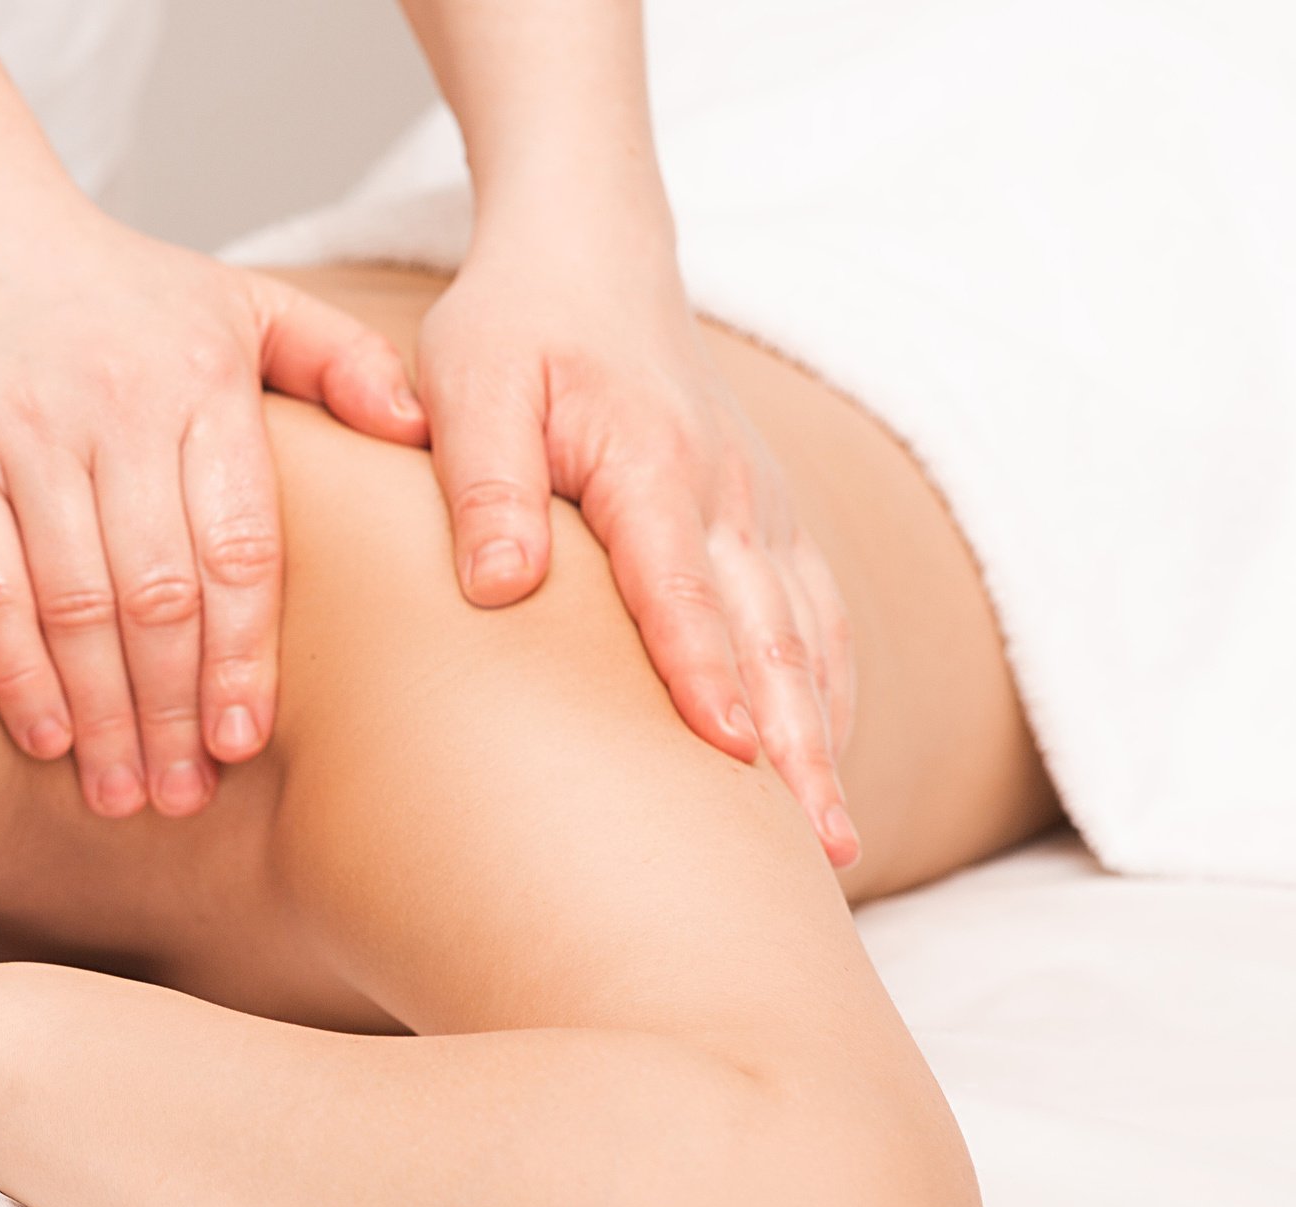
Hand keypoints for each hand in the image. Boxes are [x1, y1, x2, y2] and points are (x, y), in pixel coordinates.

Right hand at [0, 198, 426, 818]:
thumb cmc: (112, 281)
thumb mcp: (238, 298)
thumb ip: (336, 362)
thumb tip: (423, 436)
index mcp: (201, 384)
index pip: (238, 544)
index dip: (243, 652)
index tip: (246, 739)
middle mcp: (116, 412)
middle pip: (157, 592)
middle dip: (173, 708)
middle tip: (186, 797)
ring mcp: (24, 438)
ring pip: (74, 603)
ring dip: (102, 713)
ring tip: (123, 793)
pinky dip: (17, 670)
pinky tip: (47, 737)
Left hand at [414, 241, 859, 865]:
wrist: (592, 254)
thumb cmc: (513, 327)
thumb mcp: (469, 382)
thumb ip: (485, 480)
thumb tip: (501, 583)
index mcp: (651, 463)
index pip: (683, 585)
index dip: (706, 671)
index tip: (731, 752)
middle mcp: (728, 492)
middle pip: (772, 635)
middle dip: (799, 747)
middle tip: (816, 857)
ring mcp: (761, 508)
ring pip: (809, 638)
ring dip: (826, 738)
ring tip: (834, 850)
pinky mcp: (767, 521)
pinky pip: (815, 618)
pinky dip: (827, 696)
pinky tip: (823, 768)